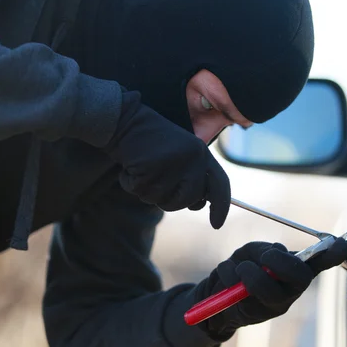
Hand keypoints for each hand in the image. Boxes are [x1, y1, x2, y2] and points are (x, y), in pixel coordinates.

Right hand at [104, 90, 230, 228]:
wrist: (125, 121)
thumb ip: (194, 176)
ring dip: (148, 191)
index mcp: (201, 154)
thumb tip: (200, 203)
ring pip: (162, 200)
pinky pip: (140, 192)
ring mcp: (171, 166)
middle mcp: (191, 160)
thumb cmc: (152, 142)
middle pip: (188, 200)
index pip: (220, 184)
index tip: (216, 224)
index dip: (221, 207)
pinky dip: (131, 183)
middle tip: (157, 180)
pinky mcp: (149, 170)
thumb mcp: (182, 154)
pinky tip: (132, 166)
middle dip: (171, 199)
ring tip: (145, 168)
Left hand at [193, 238, 346, 338]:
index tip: (340, 244)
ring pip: (269, 290)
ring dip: (248, 272)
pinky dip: (227, 274)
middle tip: (263, 256)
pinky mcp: (254, 314)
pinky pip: (240, 292)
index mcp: (295, 270)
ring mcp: (275, 304)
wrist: (217, 294)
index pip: (318, 263)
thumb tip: (275, 253)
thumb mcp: (252, 252)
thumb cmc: (243, 267)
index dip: (331, 256)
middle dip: (279, 262)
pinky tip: (226, 280)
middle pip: (300, 277)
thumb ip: (265, 251)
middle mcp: (291, 289)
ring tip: (239, 268)